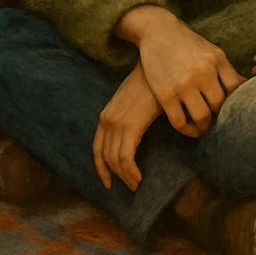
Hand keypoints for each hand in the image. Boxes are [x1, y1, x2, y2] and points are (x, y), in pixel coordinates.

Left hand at [92, 65, 162, 191]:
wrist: (158, 68)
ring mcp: (117, 123)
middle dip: (116, 175)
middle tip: (130, 186)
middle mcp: (107, 120)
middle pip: (105, 157)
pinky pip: (126, 157)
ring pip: (116, 160)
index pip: (97, 148)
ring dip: (126, 176)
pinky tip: (139, 178)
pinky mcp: (130, 125)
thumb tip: (137, 135)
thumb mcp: (134, 103)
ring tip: (136, 184)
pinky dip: (131, 171)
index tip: (109, 182)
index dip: (101, 168)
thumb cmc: (151, 84)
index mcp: (106, 115)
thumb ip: (131, 119)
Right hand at [115, 6, 244, 134]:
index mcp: (216, 60)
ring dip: (205, 126)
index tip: (235, 110)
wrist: (156, 30)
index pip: (237, 89)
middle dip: (221, 116)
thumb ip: (227, 70)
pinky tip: (191, 129)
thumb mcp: (211, 51)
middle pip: (220, 105)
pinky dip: (187, 130)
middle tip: (219, 122)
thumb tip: (248, 89)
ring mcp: (183, 84)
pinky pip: (179, 121)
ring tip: (205, 127)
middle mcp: (202, 72)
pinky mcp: (165, 94)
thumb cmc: (187, 43)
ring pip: (202, 117)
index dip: (238, 103)